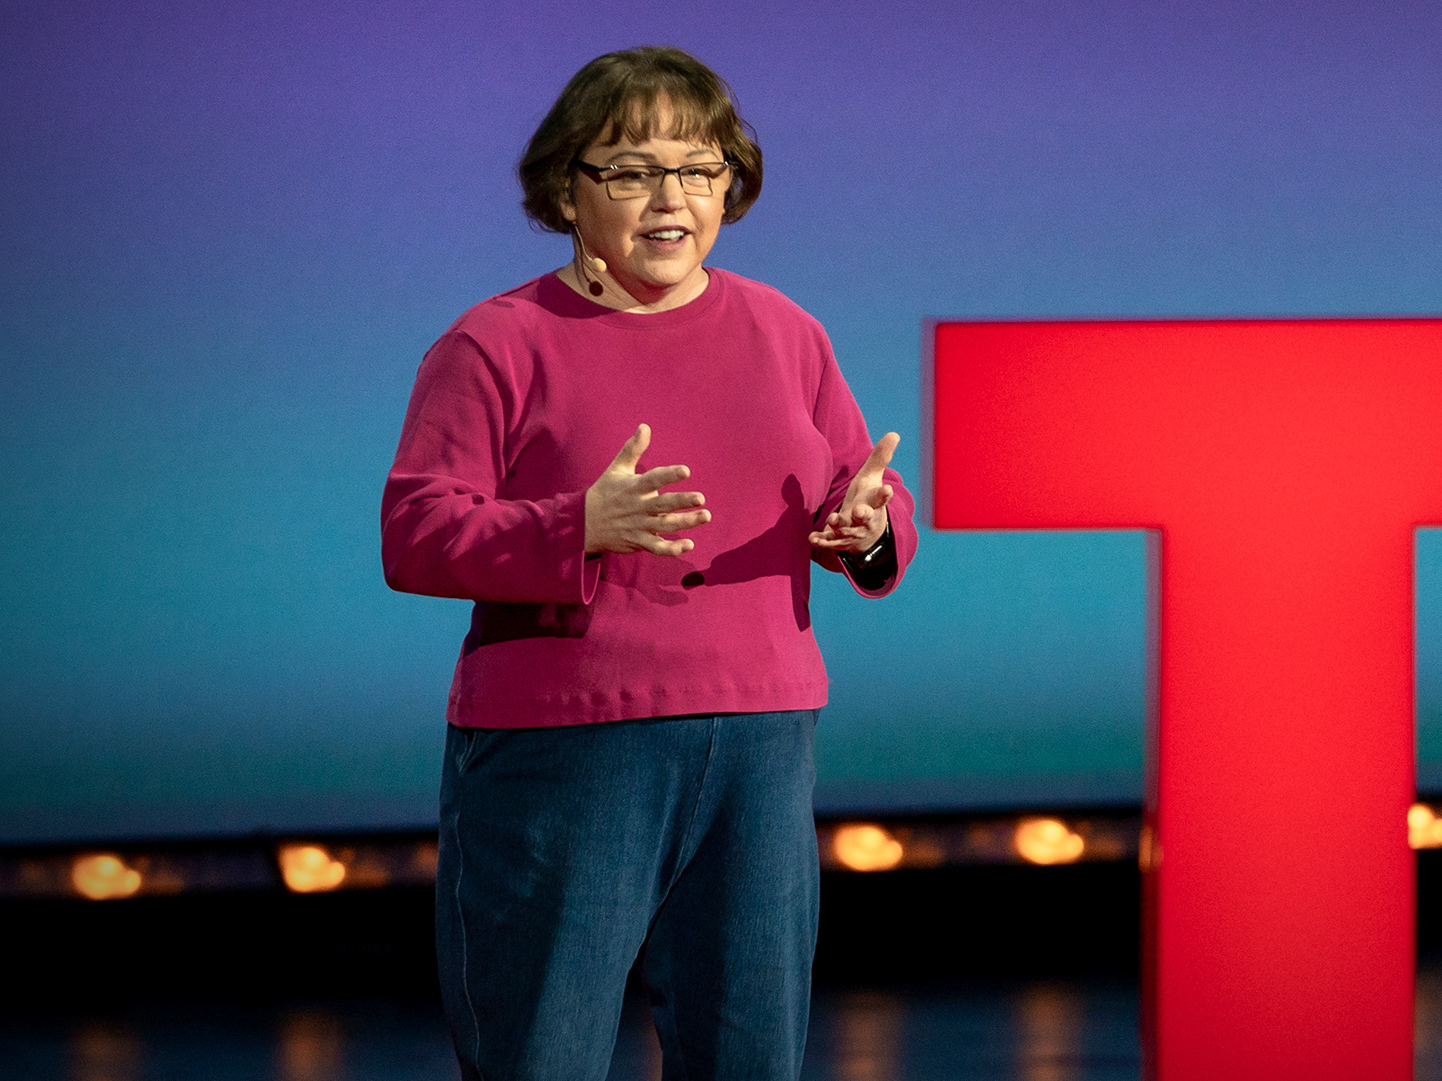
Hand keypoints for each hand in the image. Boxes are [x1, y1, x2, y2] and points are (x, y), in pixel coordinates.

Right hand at [585, 424, 710, 555]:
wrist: (583, 523)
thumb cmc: (605, 492)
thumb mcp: (617, 468)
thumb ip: (633, 449)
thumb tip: (645, 426)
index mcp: (634, 488)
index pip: (653, 479)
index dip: (669, 475)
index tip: (686, 471)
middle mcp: (639, 507)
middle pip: (663, 504)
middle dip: (682, 501)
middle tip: (700, 498)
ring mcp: (639, 526)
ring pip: (665, 525)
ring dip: (686, 522)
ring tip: (705, 516)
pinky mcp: (638, 542)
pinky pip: (657, 547)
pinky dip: (672, 549)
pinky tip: (690, 545)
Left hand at [808, 432, 898, 553]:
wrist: (866, 534)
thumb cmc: (867, 499)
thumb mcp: (873, 478)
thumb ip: (880, 457)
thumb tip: (894, 433)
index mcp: (873, 503)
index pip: (881, 498)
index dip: (884, 495)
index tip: (888, 489)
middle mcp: (865, 520)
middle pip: (866, 518)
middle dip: (863, 515)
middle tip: (860, 512)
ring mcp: (852, 532)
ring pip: (847, 531)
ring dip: (840, 526)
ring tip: (833, 520)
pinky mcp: (839, 540)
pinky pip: (831, 542)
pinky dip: (822, 541)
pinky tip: (812, 538)